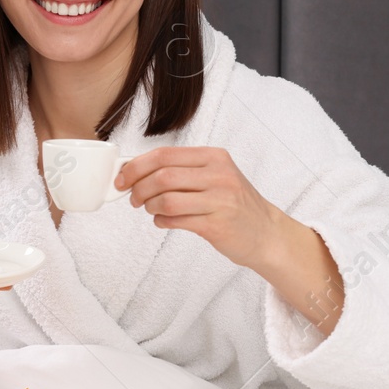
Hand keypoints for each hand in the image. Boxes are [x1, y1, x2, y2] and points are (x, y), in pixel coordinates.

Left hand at [116, 147, 284, 269]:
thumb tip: (137, 170)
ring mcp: (219, 200)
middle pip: (162, 176)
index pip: (164, 155)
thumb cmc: (235, 204)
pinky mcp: (216, 225)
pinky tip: (164, 221)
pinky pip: (176, 221)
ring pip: (167, 200)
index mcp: (214, 157)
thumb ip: (182, 170)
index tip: (123, 177)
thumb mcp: (215, 176)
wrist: (266, 233)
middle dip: (139, 188)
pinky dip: (162, 221)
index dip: (136, 166)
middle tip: (133, 198)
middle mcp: (219, 175)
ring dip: (149, 206)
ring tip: (151, 209)